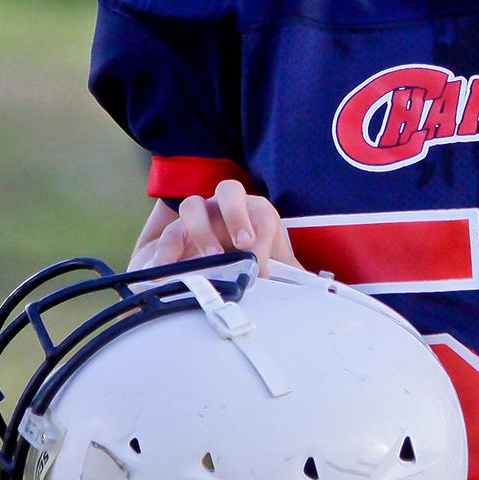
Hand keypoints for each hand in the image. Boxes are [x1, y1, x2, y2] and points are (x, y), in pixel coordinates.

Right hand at [131, 178, 299, 273]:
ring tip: (209, 260)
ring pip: (193, 205)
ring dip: (201, 229)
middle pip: (230, 191)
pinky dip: (165, 253)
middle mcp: (224, 209)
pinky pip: (166, 236)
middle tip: (244, 244)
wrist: (215, 278)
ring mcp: (196, 219)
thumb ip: (290, 278)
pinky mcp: (171, 236)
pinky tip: (166, 273)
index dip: (262, 232)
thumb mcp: (274, 274)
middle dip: (237, 214)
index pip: (261, 213)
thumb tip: (314, 288)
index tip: (260, 260)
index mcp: (254, 214)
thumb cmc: (252, 270)